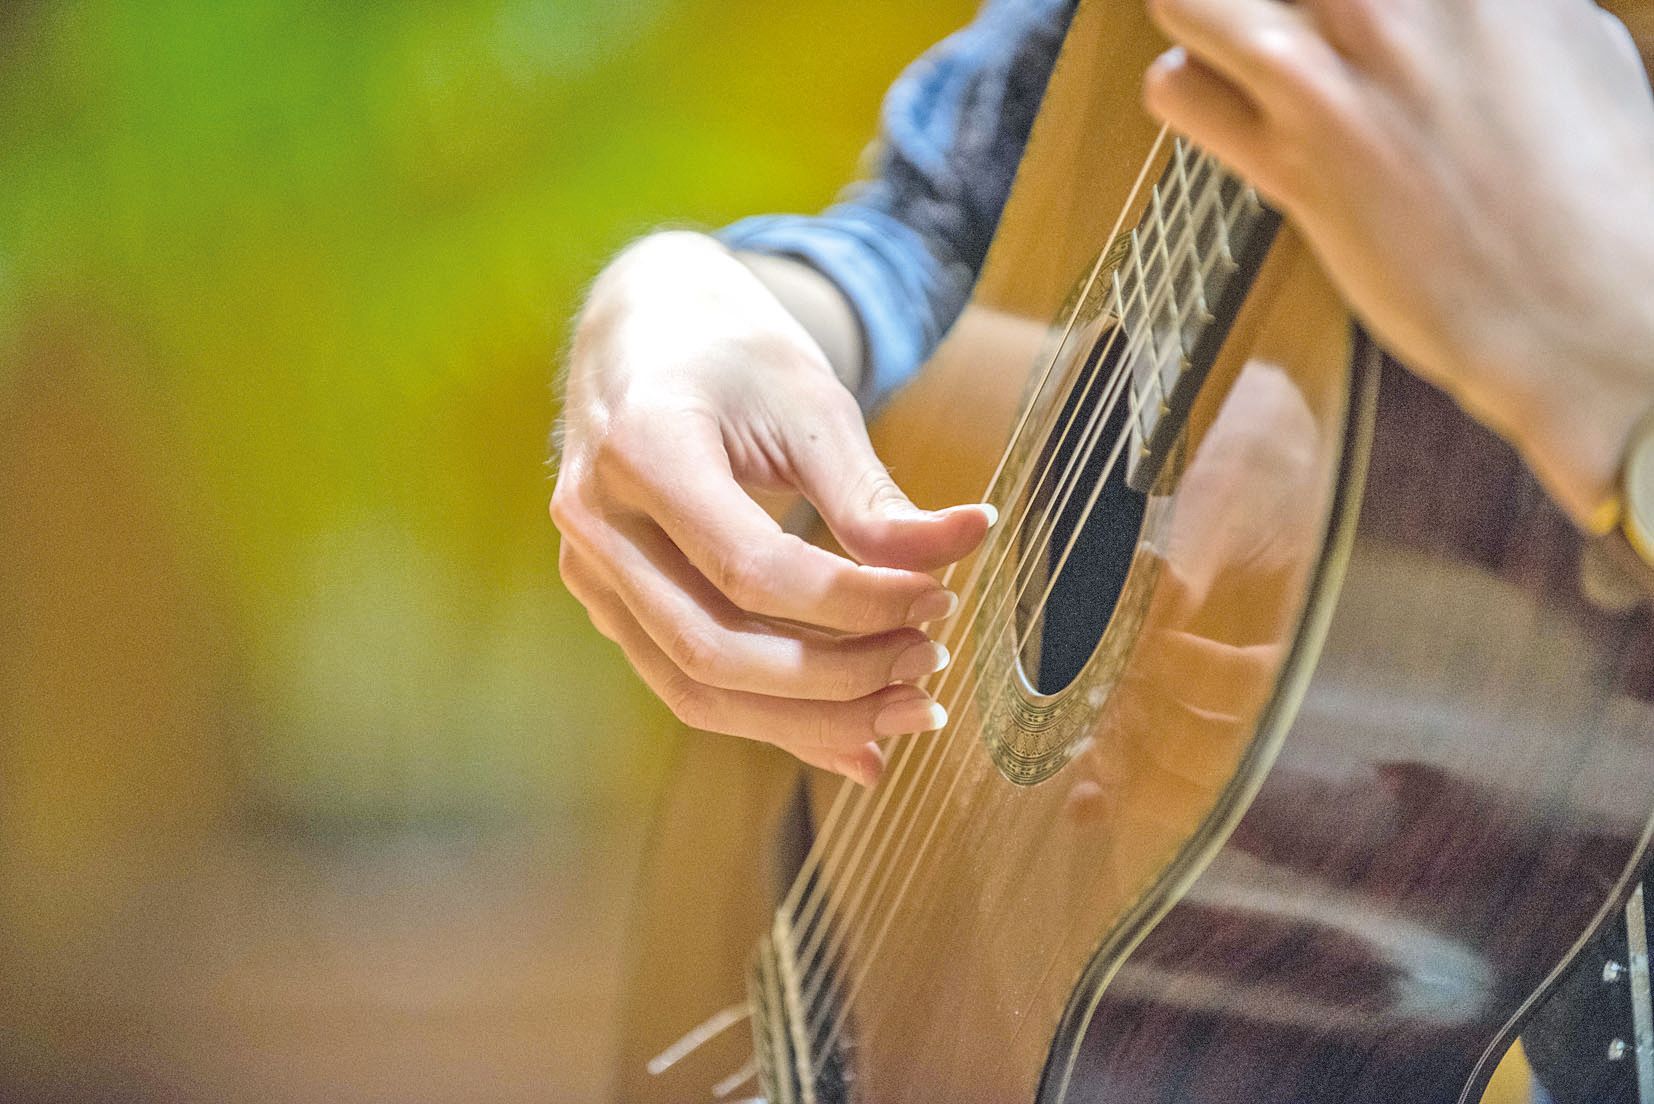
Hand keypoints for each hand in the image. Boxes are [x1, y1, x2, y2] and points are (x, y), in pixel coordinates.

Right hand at [551, 231, 993, 784]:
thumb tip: (968, 544)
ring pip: (696, 689)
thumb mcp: (810, 402)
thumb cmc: (732, 353)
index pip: (752, 569)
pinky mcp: (612, 605)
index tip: (940, 600)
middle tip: (929, 662)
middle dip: (837, 677)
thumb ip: (873, 494)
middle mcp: (595, 523)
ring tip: (909, 710)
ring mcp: (590, 573)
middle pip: (715, 650)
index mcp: (640, 451)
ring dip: (811, 720)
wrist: (645, 331)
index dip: (856, 601)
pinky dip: (776, 718)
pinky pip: (690, 684)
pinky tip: (858, 735)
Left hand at [1144, 0, 1653, 524]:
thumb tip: (1441, 5)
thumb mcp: (1569, 37)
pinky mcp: (1290, 165)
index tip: (1344, 12)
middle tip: (1291, 25)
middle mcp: (1388, 4)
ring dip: (1213, 15)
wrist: (1586, 308)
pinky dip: (1189, 87)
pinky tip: (1230, 106)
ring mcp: (1330, 82)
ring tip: (1242, 41)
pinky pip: (1176, 88)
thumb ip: (1477, 4)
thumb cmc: (1596, 183)